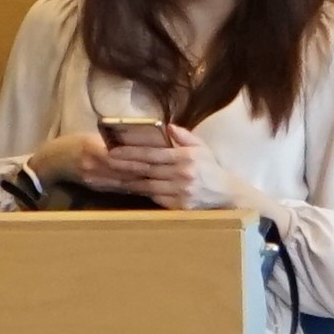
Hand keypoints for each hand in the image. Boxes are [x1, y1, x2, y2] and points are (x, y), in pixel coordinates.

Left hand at [79, 127, 207, 207]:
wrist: (227, 194)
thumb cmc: (210, 168)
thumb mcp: (201, 147)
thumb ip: (184, 136)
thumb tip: (167, 126)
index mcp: (185, 157)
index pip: (153, 154)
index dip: (131, 152)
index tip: (114, 151)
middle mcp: (181, 174)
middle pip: (146, 170)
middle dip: (124, 165)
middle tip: (106, 162)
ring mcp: (180, 192)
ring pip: (147, 186)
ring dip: (128, 181)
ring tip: (111, 176)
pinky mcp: (179, 207)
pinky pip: (155, 198)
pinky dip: (141, 193)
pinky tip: (129, 188)